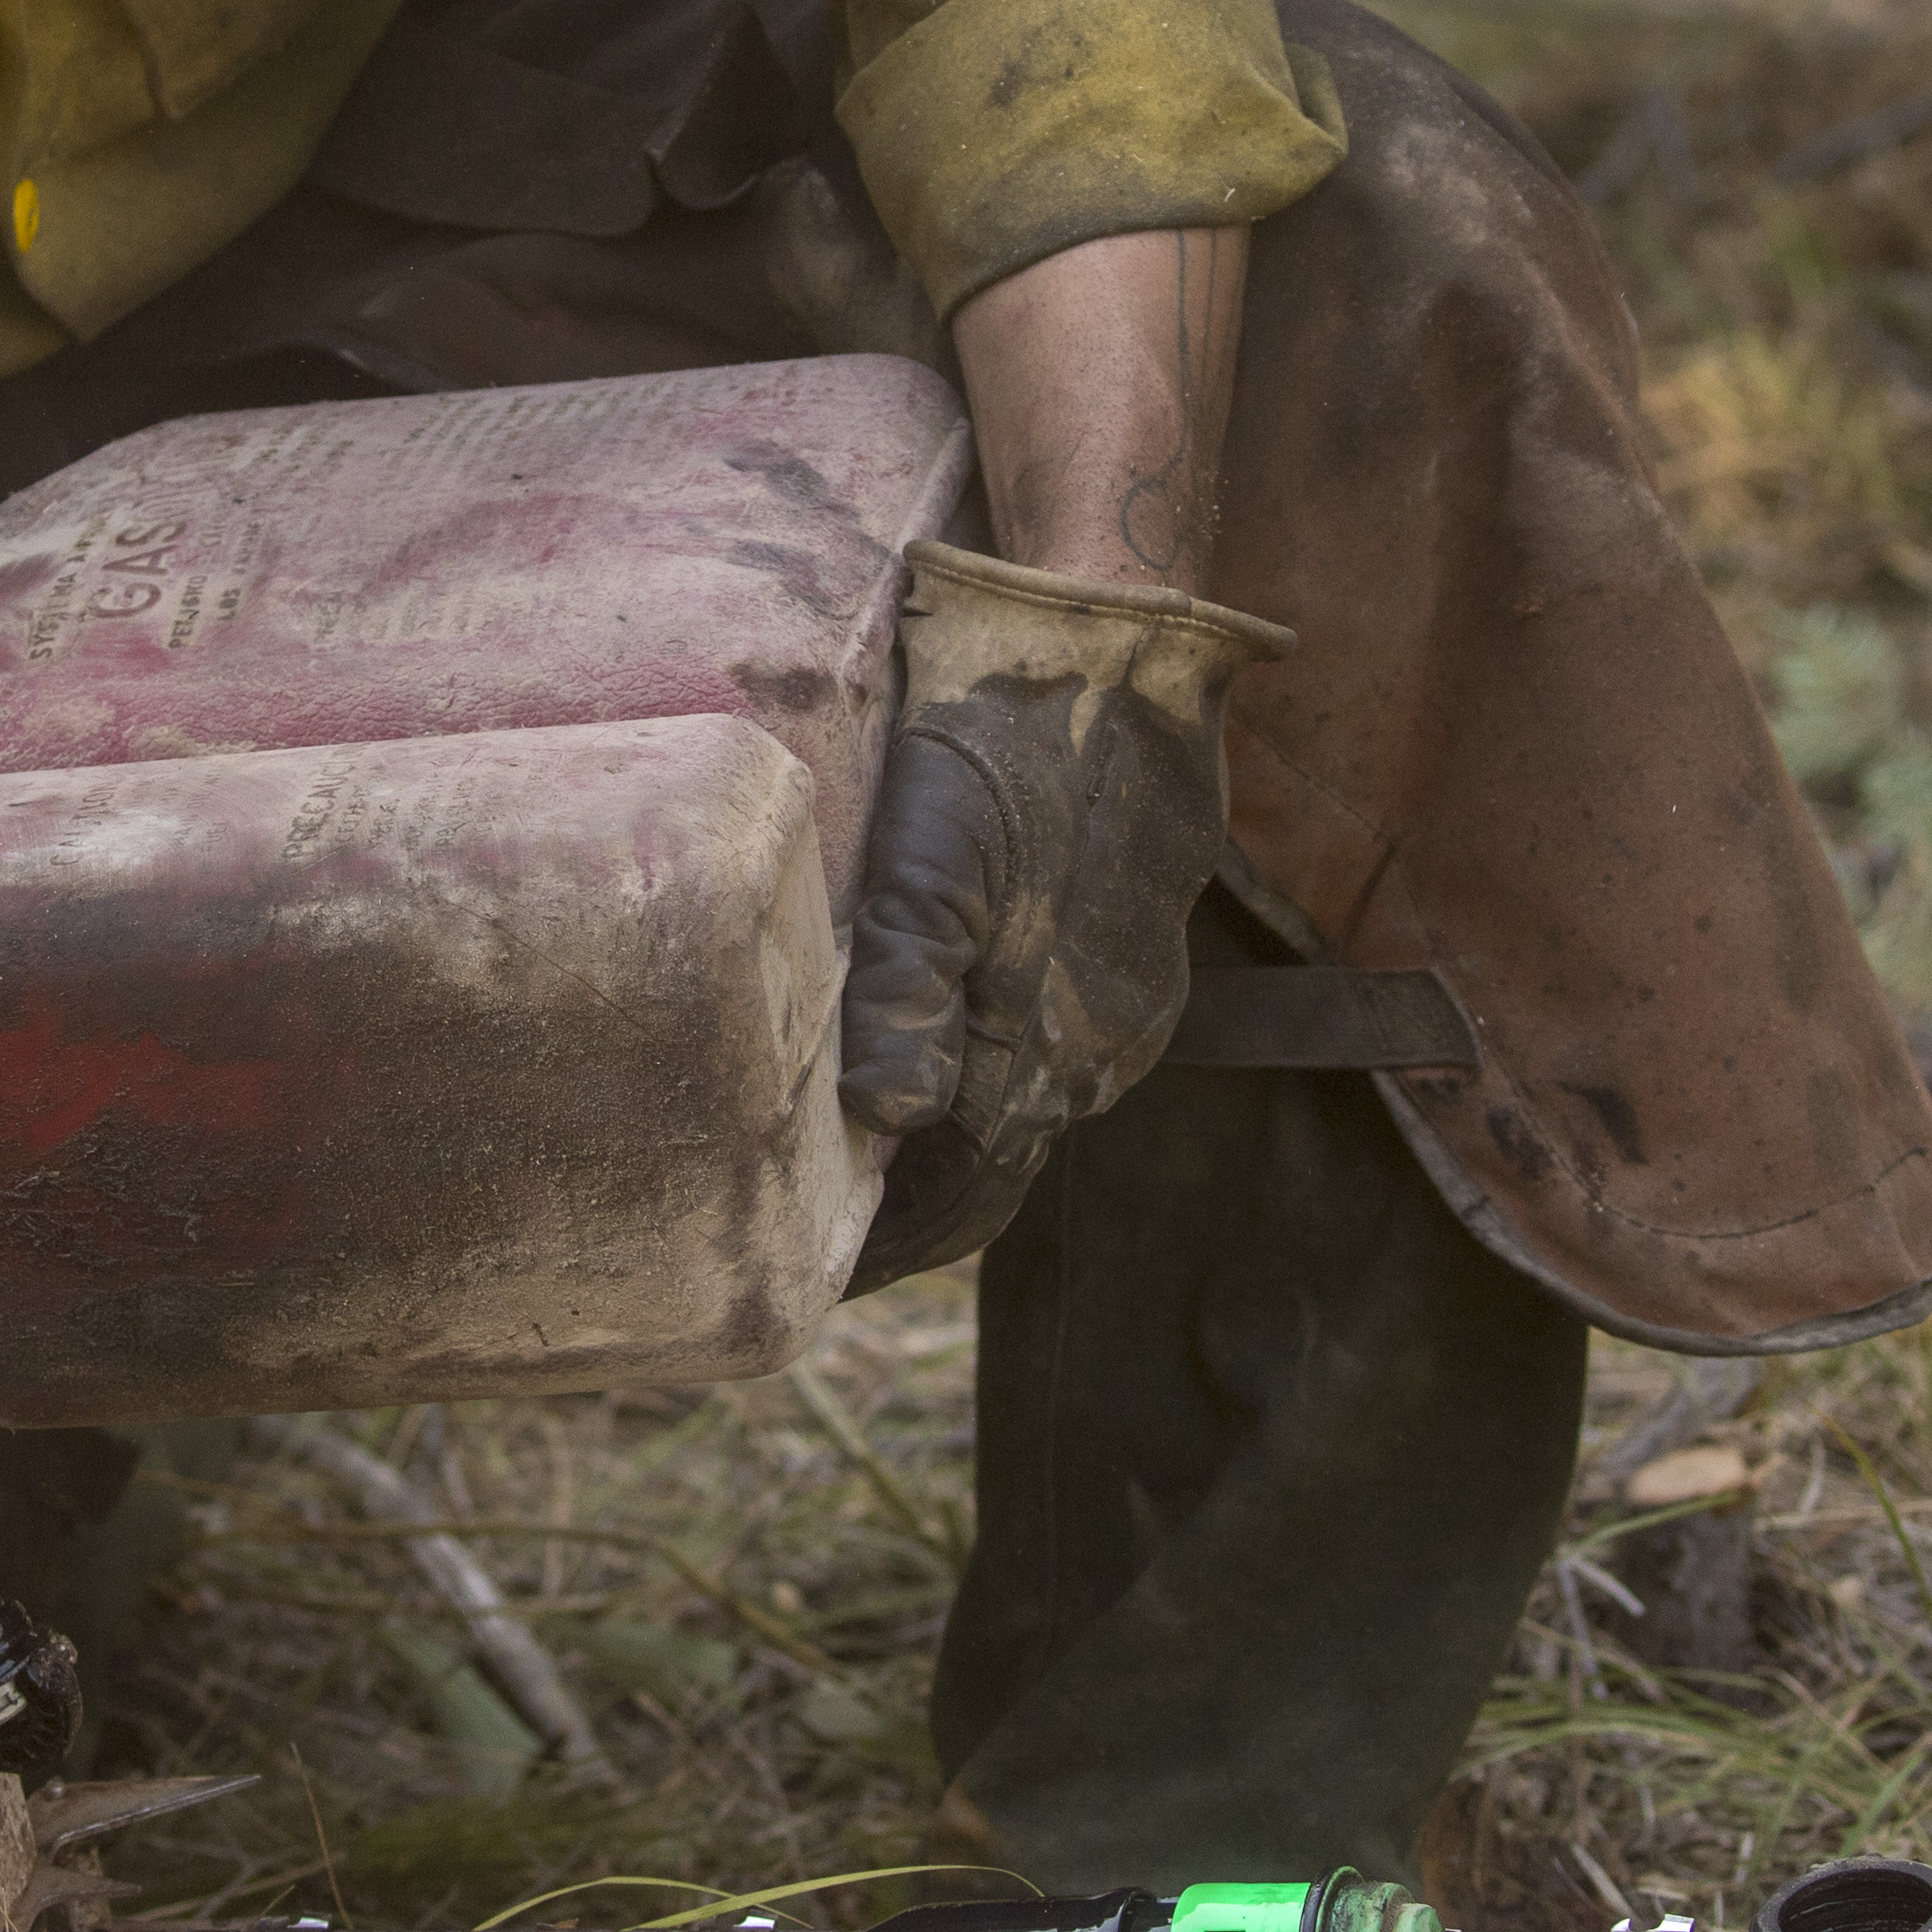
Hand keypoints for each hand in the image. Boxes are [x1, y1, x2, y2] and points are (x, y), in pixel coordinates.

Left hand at [834, 542, 1289, 1280]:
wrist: (1122, 651)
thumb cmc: (1008, 741)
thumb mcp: (931, 857)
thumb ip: (904, 990)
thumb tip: (883, 1121)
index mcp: (1047, 1046)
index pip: (958, 1200)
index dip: (880, 1247)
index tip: (797, 1280)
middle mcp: (1100, 1051)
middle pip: (991, 1171)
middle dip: (906, 1213)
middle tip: (805, 1239)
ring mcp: (1127, 1008)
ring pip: (1022, 1113)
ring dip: (946, 1149)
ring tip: (851, 1169)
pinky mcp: (1134, 960)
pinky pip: (1051, 1056)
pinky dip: (983, 1087)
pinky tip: (926, 1071)